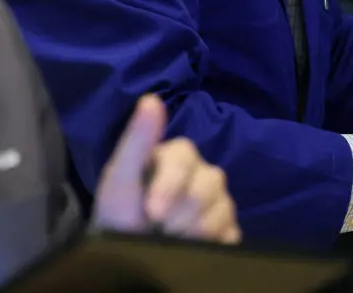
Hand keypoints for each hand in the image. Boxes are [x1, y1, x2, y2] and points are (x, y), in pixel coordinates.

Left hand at [92, 95, 240, 243]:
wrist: (125, 253)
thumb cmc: (120, 211)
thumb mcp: (119, 176)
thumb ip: (136, 139)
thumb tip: (151, 99)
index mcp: (179, 155)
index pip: (186, 158)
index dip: (169, 187)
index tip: (151, 211)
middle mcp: (204, 174)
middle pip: (209, 184)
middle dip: (179, 214)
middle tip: (158, 226)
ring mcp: (219, 202)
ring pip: (223, 211)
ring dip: (192, 233)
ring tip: (171, 239)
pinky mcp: (229, 231)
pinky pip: (232, 235)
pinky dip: (211, 246)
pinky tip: (192, 247)